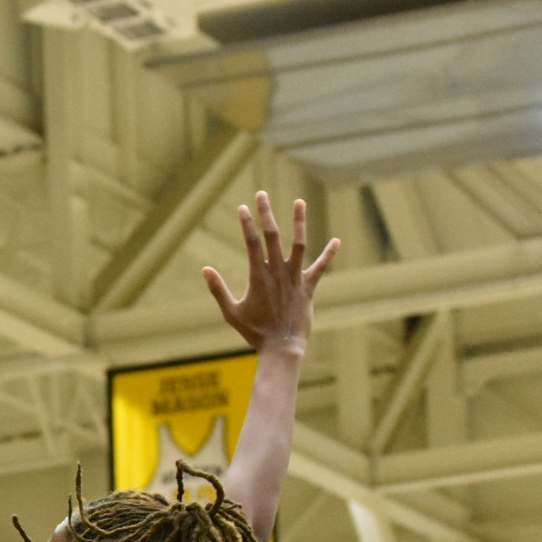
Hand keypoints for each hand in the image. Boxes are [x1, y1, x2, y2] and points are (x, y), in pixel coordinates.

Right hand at [203, 192, 339, 353]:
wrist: (282, 348)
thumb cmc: (255, 332)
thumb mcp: (231, 312)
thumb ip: (218, 290)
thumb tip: (204, 270)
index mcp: (258, 276)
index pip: (251, 243)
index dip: (246, 223)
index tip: (243, 207)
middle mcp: (278, 272)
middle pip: (272, 236)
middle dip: (266, 213)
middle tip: (262, 193)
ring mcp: (295, 278)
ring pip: (299, 244)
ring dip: (299, 222)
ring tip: (300, 201)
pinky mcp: (308, 288)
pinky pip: (320, 268)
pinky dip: (328, 254)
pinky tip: (337, 241)